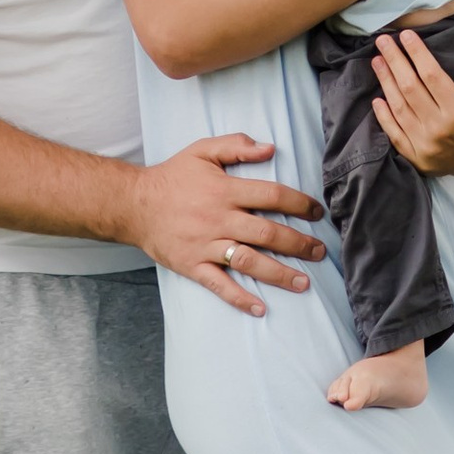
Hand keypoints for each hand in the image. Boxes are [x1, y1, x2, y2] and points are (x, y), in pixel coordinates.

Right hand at [127, 133, 323, 312]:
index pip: (272, 196)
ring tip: (304, 283)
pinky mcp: (193, 265)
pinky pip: (219, 285)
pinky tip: (260, 308)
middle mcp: (219, 219)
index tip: (317, 212)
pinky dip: (239, 298)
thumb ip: (236, 145)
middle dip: (299, 244)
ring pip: (249, 261)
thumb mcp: (202, 151)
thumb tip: (270, 148)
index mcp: (225, 190)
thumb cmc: (173, 177)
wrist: (133, 204)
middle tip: (320, 251)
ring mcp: (206, 245)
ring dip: (279, 274)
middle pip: (267, 233)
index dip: (299, 204)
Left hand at [369, 34, 453, 178]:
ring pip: (399, 108)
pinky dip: (383, 116)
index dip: (417, 53)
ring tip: (377, 61)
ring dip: (385, 82)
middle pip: (409, 88)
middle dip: (394, 61)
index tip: (406, 35)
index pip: (431, 75)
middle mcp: (440, 128)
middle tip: (383, 41)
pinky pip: (394, 134)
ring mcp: (425, 145)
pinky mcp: (416, 158)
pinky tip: (377, 98)